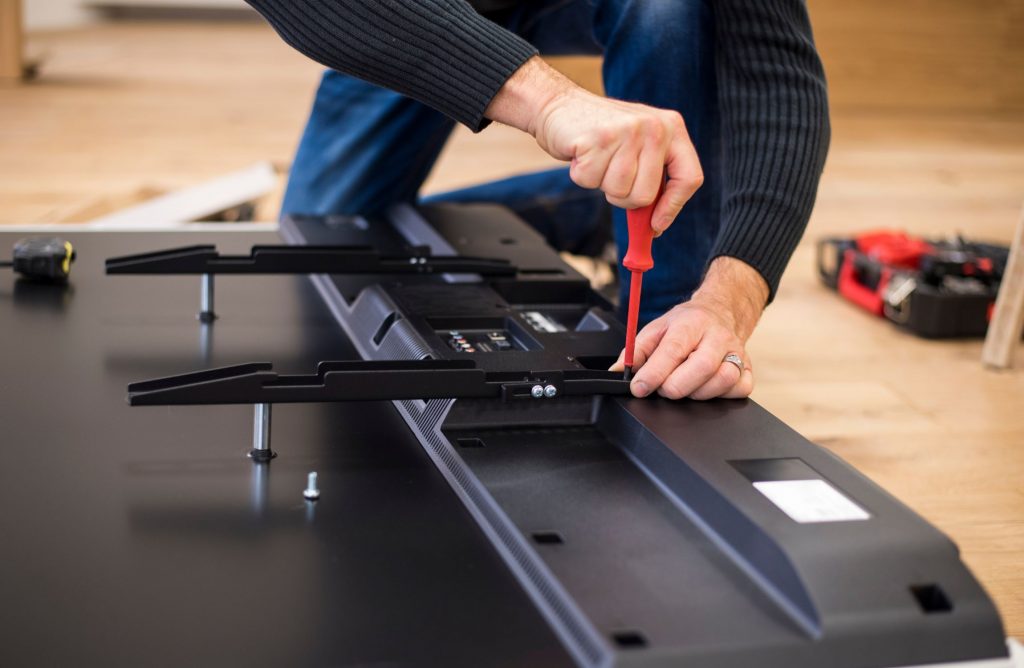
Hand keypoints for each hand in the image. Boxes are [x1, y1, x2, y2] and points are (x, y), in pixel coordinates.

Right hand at [485, 56, 702, 233]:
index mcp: (672, 128)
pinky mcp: (598, 138)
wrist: (559, 105)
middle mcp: (654, 127)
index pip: (689, 177)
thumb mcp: (638, 147)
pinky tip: (582, 154)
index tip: (657, 225)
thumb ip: (652, 177)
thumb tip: (655, 226)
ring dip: (600, 184)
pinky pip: (591, 181)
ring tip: (597, 159)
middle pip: (646, 195)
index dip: (673, 207)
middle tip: (611, 176)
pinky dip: (581, 175)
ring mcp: (626, 131)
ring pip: (618, 192)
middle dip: (624, 198)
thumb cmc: (601, 133)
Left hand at [610, 257, 769, 399]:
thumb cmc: (685, 325)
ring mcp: (736, 352)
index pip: (673, 349)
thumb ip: (635, 351)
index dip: (654, 373)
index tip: (639, 387)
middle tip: (663, 389)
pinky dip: (722, 395)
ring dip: (698, 392)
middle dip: (676, 386)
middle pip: (702, 367)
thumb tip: (617, 372)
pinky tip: (707, 388)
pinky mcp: (748, 368)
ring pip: (723, 380)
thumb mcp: (656, 329)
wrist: (719, 313)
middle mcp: (717, 336)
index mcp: (691, 323)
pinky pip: (740, 389)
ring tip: (684, 386)